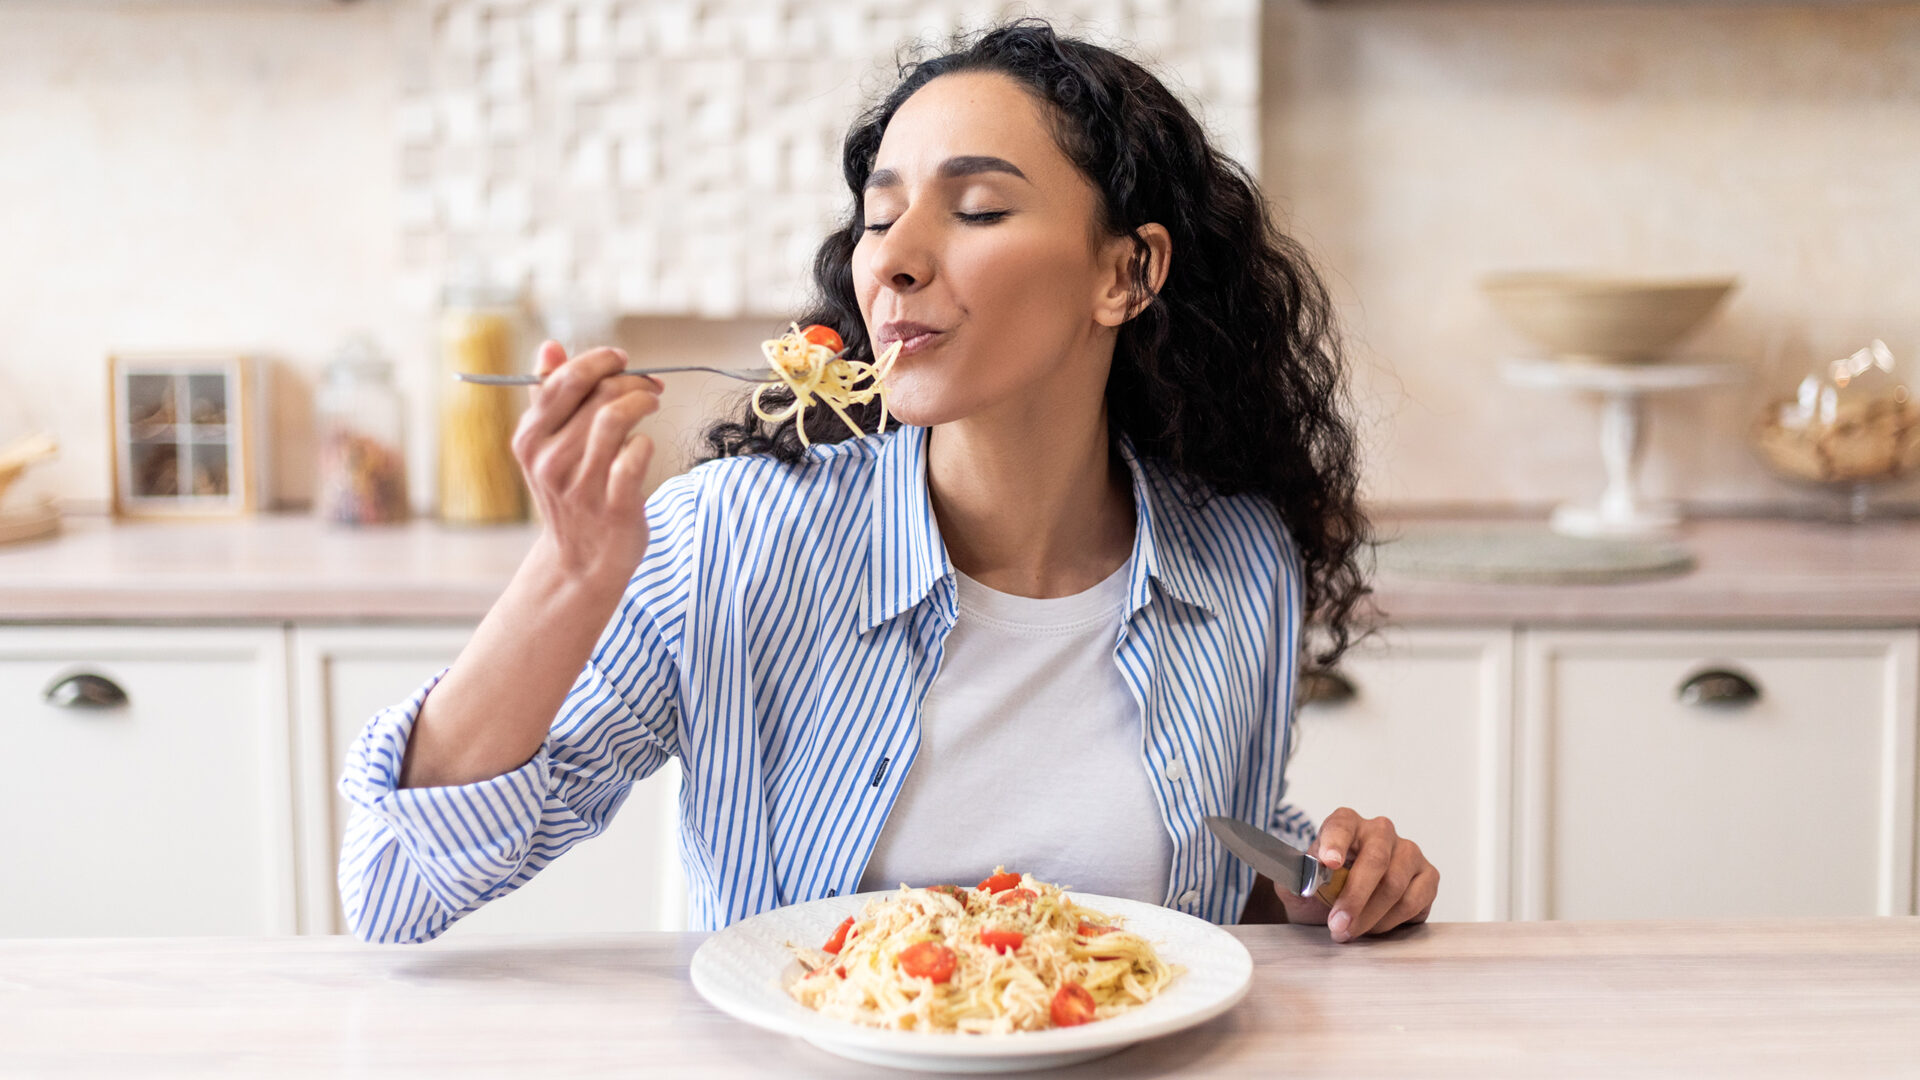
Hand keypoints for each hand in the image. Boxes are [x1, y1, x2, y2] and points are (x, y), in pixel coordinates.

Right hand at [510, 340, 662, 585]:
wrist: (580, 562)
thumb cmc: (570, 494)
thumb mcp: (547, 447)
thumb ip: (548, 396)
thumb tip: (549, 346)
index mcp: (529, 439)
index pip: (563, 380)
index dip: (598, 361)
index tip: (621, 359)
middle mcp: (549, 461)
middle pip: (596, 396)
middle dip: (630, 380)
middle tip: (649, 385)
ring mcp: (581, 485)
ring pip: (614, 419)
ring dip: (641, 401)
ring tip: (652, 402)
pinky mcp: (613, 506)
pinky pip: (635, 455)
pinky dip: (645, 443)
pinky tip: (644, 446)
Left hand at [1273, 807, 1437, 942]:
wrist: (1343, 908)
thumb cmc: (1323, 891)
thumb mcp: (1299, 884)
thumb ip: (1295, 878)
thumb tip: (1302, 880)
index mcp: (1345, 823)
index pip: (1341, 826)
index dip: (1334, 843)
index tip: (1328, 862)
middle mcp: (1380, 831)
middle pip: (1374, 861)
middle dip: (1354, 898)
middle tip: (1337, 926)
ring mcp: (1408, 852)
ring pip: (1395, 885)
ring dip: (1370, 916)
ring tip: (1350, 932)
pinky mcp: (1427, 876)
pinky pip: (1414, 901)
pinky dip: (1391, 921)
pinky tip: (1373, 927)